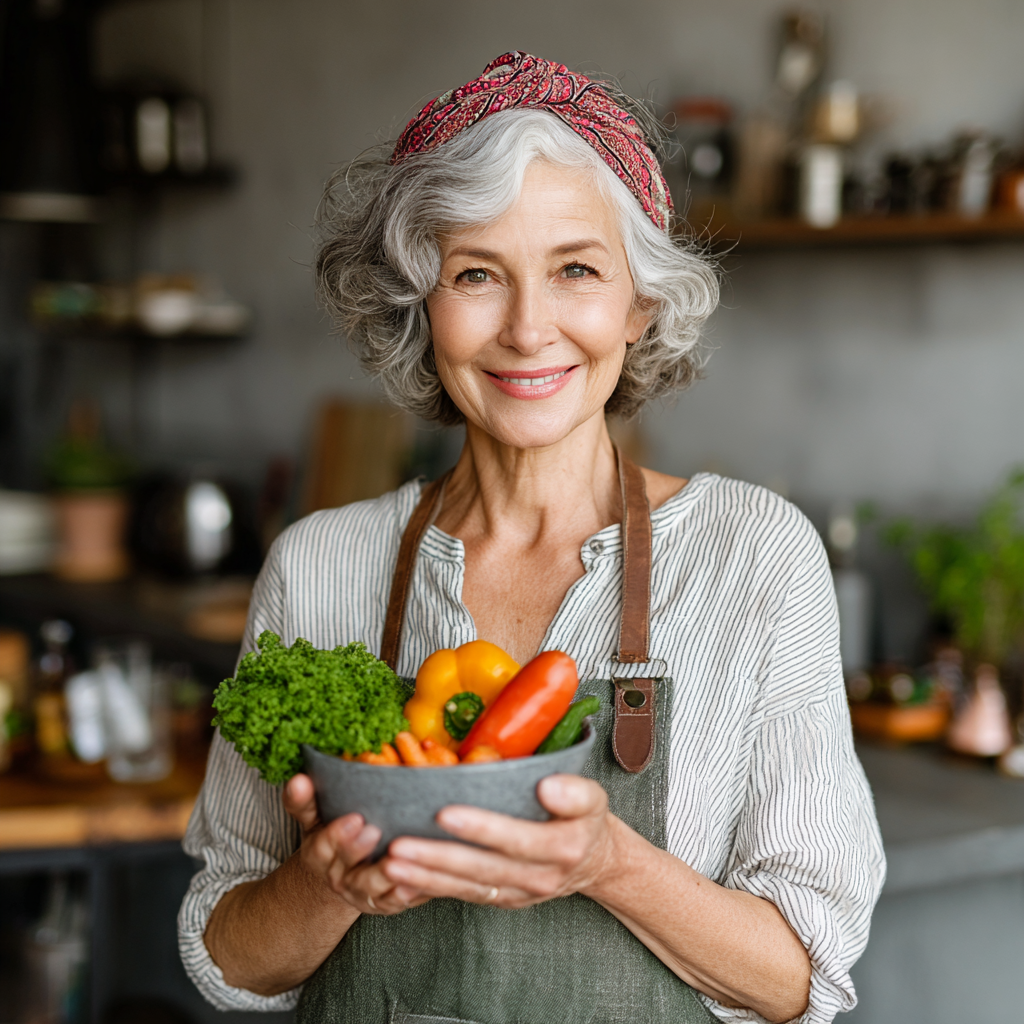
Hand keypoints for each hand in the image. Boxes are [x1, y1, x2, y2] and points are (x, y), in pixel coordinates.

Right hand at [283, 773, 432, 915]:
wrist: (342, 876)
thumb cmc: (332, 835)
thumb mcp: (315, 818)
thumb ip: (305, 801)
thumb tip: (297, 779)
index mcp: (320, 852)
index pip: (323, 844)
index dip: (337, 833)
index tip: (355, 818)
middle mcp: (338, 876)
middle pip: (346, 865)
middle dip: (358, 850)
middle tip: (374, 831)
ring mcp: (361, 892)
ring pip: (370, 887)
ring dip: (383, 874)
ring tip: (396, 857)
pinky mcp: (384, 902)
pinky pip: (394, 901)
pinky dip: (405, 894)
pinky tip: (417, 884)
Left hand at [379, 774, 617, 907]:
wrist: (594, 861)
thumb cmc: (586, 820)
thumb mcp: (594, 798)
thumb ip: (575, 792)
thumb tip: (547, 785)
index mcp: (562, 847)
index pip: (516, 839)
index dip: (481, 827)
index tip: (445, 813)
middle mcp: (539, 877)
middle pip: (482, 868)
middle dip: (437, 858)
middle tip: (398, 847)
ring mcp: (518, 893)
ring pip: (467, 886)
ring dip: (426, 877)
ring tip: (390, 863)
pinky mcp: (502, 899)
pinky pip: (464, 894)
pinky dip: (433, 889)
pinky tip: (403, 879)